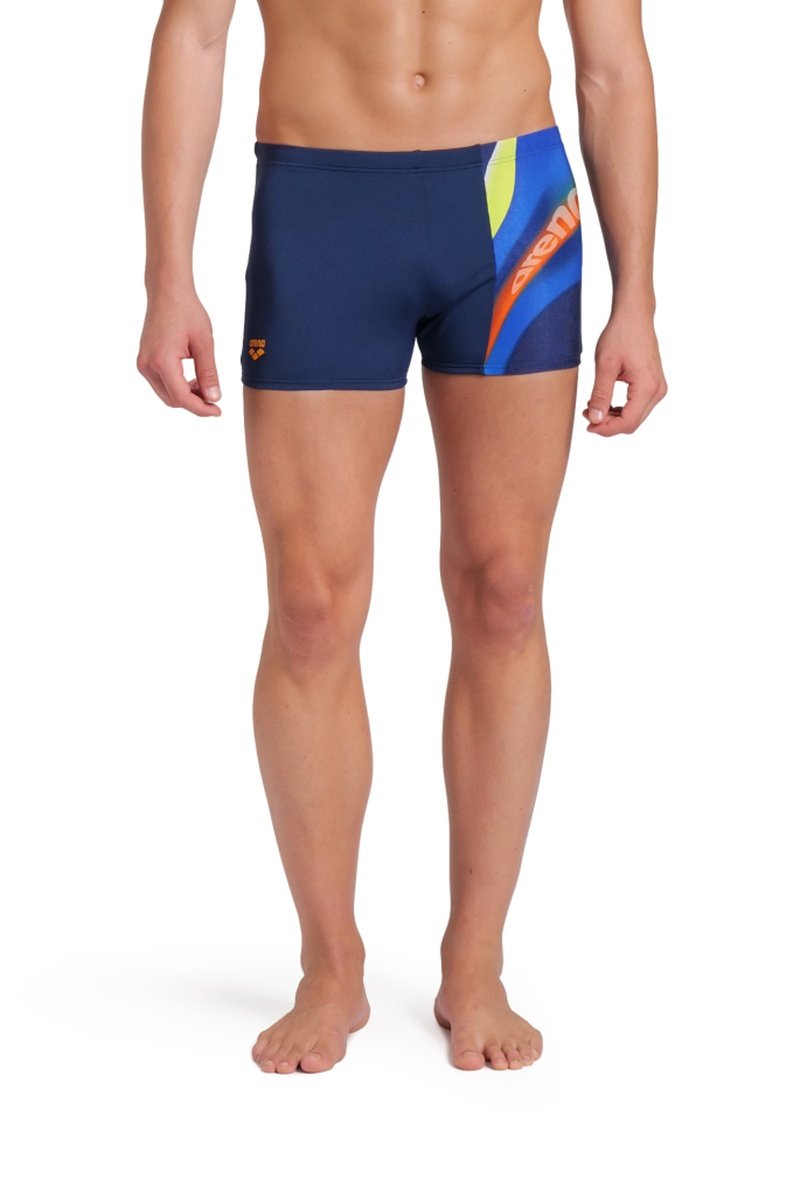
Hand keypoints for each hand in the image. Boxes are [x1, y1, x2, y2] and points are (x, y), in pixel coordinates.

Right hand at [137, 290, 221, 416]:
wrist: (167, 292)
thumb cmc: (187, 312)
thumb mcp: (204, 343)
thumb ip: (208, 373)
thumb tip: (214, 398)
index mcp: (161, 361)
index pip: (182, 398)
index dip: (201, 408)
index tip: (218, 411)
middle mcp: (147, 365)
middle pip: (173, 400)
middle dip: (195, 403)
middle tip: (214, 396)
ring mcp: (143, 364)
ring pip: (166, 394)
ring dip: (186, 396)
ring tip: (205, 383)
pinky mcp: (144, 361)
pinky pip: (161, 384)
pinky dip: (177, 387)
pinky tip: (193, 378)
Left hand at [582, 309, 666, 435]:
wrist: (634, 316)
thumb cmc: (620, 334)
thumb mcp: (605, 365)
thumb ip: (600, 395)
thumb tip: (595, 420)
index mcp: (647, 386)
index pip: (628, 423)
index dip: (606, 429)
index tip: (588, 425)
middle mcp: (657, 390)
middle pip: (632, 423)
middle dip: (608, 424)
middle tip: (587, 415)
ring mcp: (658, 388)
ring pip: (635, 417)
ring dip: (613, 418)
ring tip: (592, 407)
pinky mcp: (654, 384)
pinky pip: (637, 406)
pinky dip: (620, 409)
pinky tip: (604, 402)